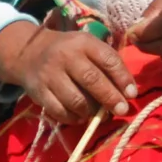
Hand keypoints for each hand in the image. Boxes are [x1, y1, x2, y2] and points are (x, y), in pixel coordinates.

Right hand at [0, 20, 137, 123]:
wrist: (29, 52)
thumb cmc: (69, 51)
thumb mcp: (87, 46)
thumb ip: (106, 64)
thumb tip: (126, 93)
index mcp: (83, 42)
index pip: (108, 59)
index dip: (123, 78)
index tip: (132, 94)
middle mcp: (66, 56)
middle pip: (92, 80)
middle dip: (110, 98)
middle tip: (122, 110)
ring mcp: (50, 74)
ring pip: (75, 100)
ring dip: (91, 112)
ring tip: (99, 116)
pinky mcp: (38, 92)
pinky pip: (59, 111)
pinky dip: (73, 118)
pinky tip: (81, 117)